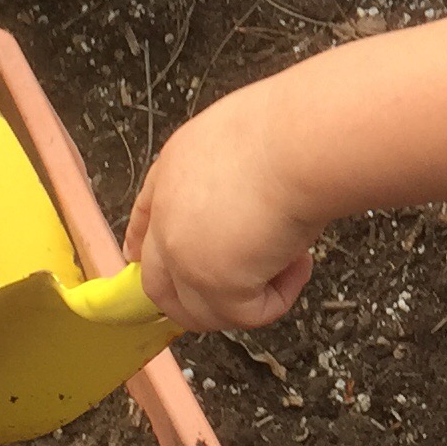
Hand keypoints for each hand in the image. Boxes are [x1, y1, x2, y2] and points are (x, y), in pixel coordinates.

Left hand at [123, 91, 320, 330]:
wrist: (301, 142)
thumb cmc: (291, 129)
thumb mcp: (245, 140)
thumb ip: (230, 179)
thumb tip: (251, 207)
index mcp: (173, 172)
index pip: (145, 220)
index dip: (146, 246)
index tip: (146, 262)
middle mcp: (168, 217)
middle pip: (158, 284)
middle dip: (195, 298)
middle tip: (242, 291)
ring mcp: (184, 255)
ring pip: (199, 312)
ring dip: (246, 298)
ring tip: (289, 262)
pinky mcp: (215, 283)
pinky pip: (246, 316)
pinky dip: (279, 298)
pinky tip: (301, 263)